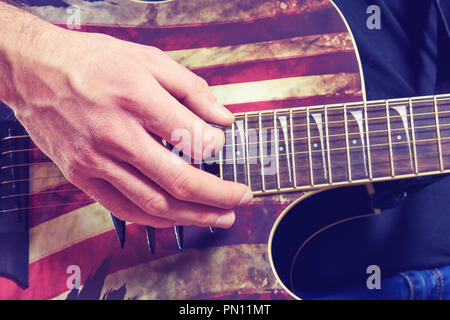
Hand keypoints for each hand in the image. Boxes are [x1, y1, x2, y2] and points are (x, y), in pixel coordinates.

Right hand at [0, 8, 252, 227]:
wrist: (34, 72)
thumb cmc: (92, 62)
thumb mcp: (147, 59)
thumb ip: (191, 89)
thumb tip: (223, 118)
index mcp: (136, 98)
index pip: (191, 137)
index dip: (217, 147)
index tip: (224, 146)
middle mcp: (115, 134)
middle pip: (178, 180)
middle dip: (218, 196)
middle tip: (241, 199)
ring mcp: (95, 161)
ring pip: (153, 204)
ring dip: (193, 216)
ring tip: (219, 217)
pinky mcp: (81, 176)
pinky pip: (124, 209)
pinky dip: (155, 219)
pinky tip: (177, 218)